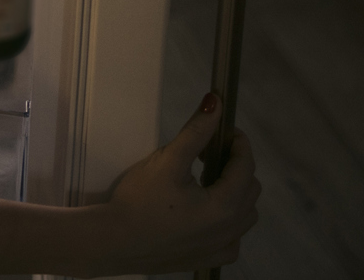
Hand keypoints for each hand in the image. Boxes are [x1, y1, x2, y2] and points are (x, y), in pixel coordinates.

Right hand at [71, 94, 259, 275]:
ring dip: (235, 192)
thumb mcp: (168, 160)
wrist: (112, 243)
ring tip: (205, 180)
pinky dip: (228, 221)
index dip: (238, 142)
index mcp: (224, 206)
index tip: (223, 128)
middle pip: (250, 189)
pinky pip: (233, 238)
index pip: (246, 165)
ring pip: (245, 214)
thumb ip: (196, 132)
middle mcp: (230, 231)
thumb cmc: (139, 201)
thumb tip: (216, 103)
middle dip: (235, 165)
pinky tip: (206, 213)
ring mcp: (220, 248)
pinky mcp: (208, 259)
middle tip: (208, 152)